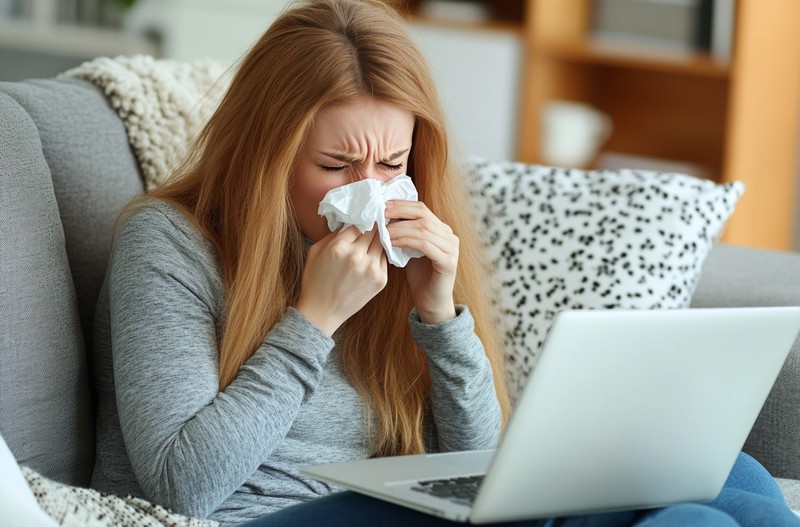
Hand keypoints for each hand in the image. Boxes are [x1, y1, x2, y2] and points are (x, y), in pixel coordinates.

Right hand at [296, 225, 386, 334]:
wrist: (322, 312)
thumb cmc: (315, 281)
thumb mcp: (315, 251)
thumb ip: (333, 234)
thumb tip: (349, 222)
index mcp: (339, 246)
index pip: (358, 224)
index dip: (360, 220)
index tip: (364, 217)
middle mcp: (357, 256)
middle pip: (373, 231)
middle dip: (372, 227)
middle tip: (374, 222)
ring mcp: (371, 268)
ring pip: (382, 243)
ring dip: (379, 239)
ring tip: (375, 237)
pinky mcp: (381, 280)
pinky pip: (384, 259)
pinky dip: (380, 255)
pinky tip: (372, 256)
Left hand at [385, 200, 457, 323]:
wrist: (431, 302)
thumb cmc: (419, 277)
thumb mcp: (409, 249)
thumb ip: (403, 233)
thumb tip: (383, 215)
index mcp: (441, 230)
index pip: (421, 209)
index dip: (401, 205)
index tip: (382, 205)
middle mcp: (450, 236)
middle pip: (423, 215)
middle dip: (399, 213)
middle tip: (380, 214)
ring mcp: (452, 248)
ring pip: (423, 229)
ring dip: (400, 228)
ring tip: (383, 230)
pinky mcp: (448, 261)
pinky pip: (425, 245)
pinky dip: (407, 241)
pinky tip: (392, 242)